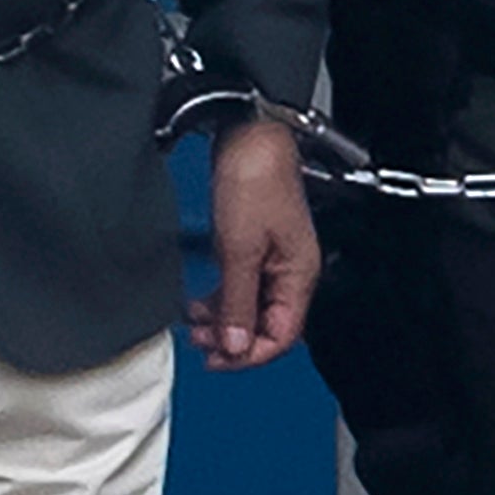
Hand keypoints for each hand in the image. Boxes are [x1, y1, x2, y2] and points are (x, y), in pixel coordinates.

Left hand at [188, 119, 317, 369]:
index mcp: (299, 275)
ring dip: (224, 322)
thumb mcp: (240, 248)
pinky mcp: (254, 244)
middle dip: (233, 340)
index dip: (248, 355)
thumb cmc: (255, 178)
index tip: (216, 360)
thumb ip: (238, 301)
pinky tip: (201, 304)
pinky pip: (241, 286)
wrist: (247, 134)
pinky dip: (222, 300)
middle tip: (200, 344)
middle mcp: (290, 270)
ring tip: (195, 327)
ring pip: (250, 307)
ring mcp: (272, 258)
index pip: (281, 336)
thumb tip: (236, 346)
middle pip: (266, 325)